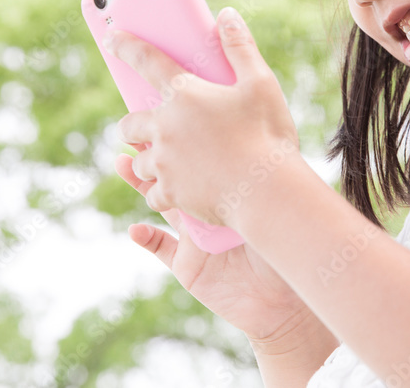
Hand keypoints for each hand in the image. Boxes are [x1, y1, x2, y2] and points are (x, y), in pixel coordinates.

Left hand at [103, 6, 300, 228]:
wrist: (268, 192)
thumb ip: (241, 48)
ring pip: (139, 161)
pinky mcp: (170, 192)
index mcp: (185, 94)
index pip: (147, 61)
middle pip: (129, 124)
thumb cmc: (268, 134)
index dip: (126, 47)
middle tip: (154, 129)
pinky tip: (177, 191)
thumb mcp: (261, 84)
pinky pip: (153, 193)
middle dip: (135, 126)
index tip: (111, 40)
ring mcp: (164, 162)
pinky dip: (162, 192)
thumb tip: (227, 15)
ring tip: (169, 163)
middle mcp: (166, 126)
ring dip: (149, 161)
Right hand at [116, 149, 318, 343]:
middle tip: (138, 129)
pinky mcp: (185, 265)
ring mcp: (193, 237)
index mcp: (227, 191)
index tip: (169, 109)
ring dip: (140, 183)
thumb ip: (257, 180)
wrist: (286, 300)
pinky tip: (135, 228)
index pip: (202, 157)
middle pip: (174, 173)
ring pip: (159, 202)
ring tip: (123, 162)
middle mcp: (207, 208)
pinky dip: (145, 238)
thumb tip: (260, 131)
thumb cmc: (287, 251)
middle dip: (153, 151)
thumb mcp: (272, 209)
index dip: (185, 136)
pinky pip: (158, 248)